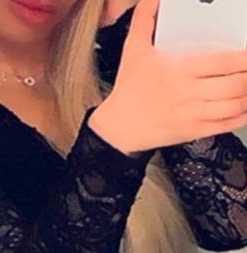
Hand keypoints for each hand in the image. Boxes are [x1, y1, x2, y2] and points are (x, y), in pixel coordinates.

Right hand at [90, 0, 246, 154]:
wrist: (120, 127)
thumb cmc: (128, 89)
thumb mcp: (133, 49)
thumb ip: (144, 20)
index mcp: (178, 71)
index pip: (222, 62)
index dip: (244, 58)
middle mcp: (188, 94)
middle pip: (234, 85)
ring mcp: (193, 115)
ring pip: (234, 105)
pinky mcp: (193, 131)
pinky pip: (225, 125)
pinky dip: (241, 117)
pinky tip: (246, 108)